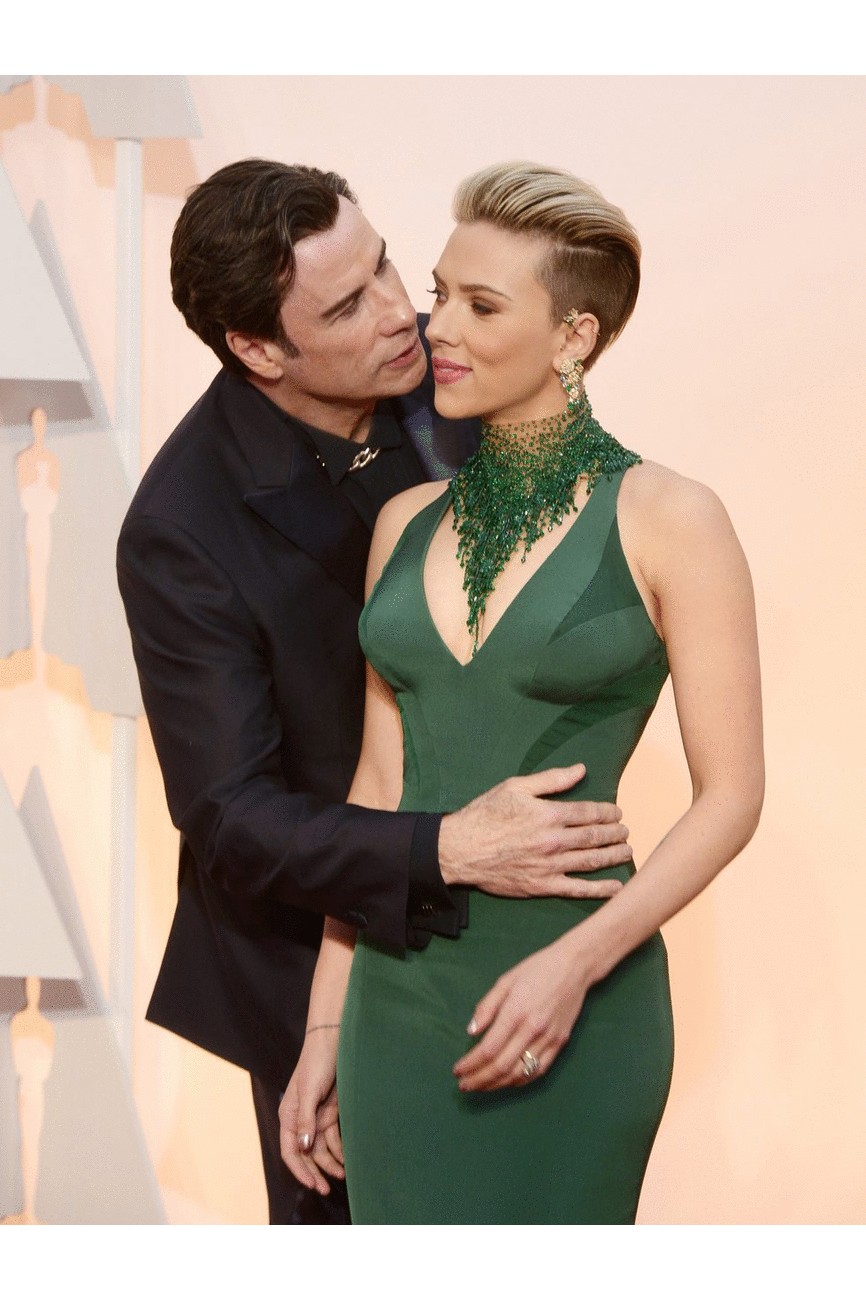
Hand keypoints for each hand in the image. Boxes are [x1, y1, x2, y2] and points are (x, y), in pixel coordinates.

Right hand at [278, 1029, 343, 1195]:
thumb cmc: (317, 1062)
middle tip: (326, 1190)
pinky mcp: (331, 1111)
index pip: (289, 1150)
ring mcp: (316, 1116)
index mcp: (289, 1114)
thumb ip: (305, 1119)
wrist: (334, 1039)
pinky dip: (339, 1149)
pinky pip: (333, 1137)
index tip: (312, 1184)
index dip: (299, 1169)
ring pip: (321, 1149)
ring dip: (330, 1163)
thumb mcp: (310, 1090)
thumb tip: (303, 1147)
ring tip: (344, 1176)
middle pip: (305, 1154)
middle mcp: (301, 1119)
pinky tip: (348, 1160)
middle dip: (315, 1172)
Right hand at [439, 763, 629, 898]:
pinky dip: (600, 890)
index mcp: (549, 814)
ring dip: (613, 857)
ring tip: (626, 852)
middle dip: (615, 834)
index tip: (617, 813)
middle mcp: (554, 841)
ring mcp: (550, 866)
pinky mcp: (542, 886)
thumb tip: (581, 769)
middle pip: (595, 837)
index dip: (608, 813)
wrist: (461, 849)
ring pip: (592, 861)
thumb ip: (551, 779)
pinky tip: (617, 887)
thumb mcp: (515, 787)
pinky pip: (577, 889)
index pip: (590, 813)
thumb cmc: (486, 814)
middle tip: (625, 832)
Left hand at [453, 934, 591, 1091]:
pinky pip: (539, 1071)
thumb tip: (471, 1031)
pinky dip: (520, 1081)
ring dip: (497, 1085)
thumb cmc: (537, 969)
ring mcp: (548, 1039)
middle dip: (479, 1079)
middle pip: (501, 1066)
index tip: (457, 1070)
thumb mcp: (505, 980)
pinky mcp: (560, 1044)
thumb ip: (487, 1007)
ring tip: (480, 1087)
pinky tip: (506, 1082)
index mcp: (516, 1012)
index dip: (471, 1064)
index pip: (488, 1049)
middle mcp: (533, 1029)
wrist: (574, 967)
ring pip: (519, 1073)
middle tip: (464, 1084)